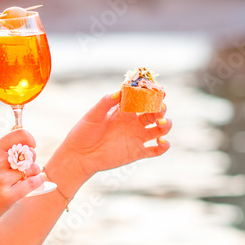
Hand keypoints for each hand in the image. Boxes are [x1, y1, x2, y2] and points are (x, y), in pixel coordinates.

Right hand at [0, 128, 44, 239]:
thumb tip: (18, 141)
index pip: (18, 135)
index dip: (29, 139)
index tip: (31, 145)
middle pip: (28, 153)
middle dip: (32, 158)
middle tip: (27, 165)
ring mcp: (1, 180)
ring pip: (32, 168)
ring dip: (34, 172)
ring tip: (27, 176)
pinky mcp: (7, 197)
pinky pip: (32, 183)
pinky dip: (39, 181)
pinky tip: (38, 180)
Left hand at [56, 92, 171, 181]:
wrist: (79, 156)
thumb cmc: (83, 132)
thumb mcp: (93, 115)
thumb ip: (105, 102)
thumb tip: (119, 91)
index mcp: (124, 110)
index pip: (142, 99)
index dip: (152, 93)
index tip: (158, 89)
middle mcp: (133, 122)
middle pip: (154, 113)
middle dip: (160, 108)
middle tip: (159, 107)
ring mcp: (137, 137)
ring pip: (159, 129)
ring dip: (165, 124)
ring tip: (161, 123)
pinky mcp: (137, 152)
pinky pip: (156, 150)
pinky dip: (163, 146)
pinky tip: (162, 141)